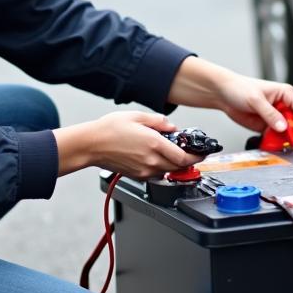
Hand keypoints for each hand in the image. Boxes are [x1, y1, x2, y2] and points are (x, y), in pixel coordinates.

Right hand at [54, 111, 203, 178]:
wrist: (91, 145)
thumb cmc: (109, 129)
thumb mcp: (137, 116)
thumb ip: (158, 121)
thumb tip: (172, 127)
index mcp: (154, 144)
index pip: (184, 157)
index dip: (196, 157)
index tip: (202, 154)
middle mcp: (151, 160)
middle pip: (178, 167)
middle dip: (187, 161)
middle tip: (190, 153)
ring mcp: (144, 170)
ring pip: (168, 172)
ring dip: (174, 165)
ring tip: (171, 153)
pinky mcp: (137, 176)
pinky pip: (156, 175)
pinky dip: (161, 168)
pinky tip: (155, 158)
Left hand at [168, 57, 292, 142]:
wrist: (223, 94)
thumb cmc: (239, 88)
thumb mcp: (256, 99)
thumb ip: (270, 114)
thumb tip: (283, 127)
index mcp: (286, 94)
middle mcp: (284, 106)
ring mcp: (276, 117)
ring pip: (289, 132)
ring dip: (287, 141)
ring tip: (284, 146)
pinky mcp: (268, 126)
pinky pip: (277, 137)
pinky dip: (277, 143)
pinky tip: (274, 145)